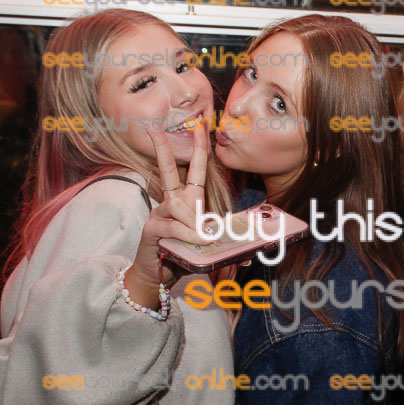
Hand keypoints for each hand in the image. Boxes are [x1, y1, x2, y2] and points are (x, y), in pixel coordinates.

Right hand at [126, 118, 210, 307]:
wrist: (158, 277)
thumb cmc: (182, 257)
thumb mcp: (210, 250)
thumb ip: (227, 248)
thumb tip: (251, 257)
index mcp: (187, 203)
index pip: (192, 171)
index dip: (197, 149)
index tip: (199, 127)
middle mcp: (170, 204)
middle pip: (167, 171)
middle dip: (163, 149)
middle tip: (156, 129)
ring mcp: (158, 215)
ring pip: (177, 207)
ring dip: (192, 222)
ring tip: (203, 238)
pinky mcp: (151, 229)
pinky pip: (172, 226)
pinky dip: (186, 233)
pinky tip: (195, 240)